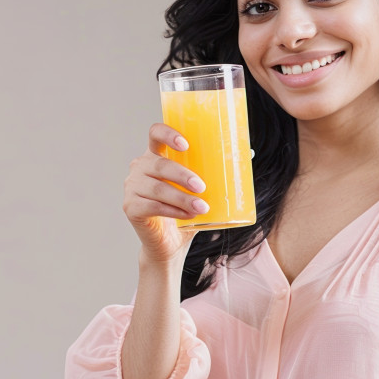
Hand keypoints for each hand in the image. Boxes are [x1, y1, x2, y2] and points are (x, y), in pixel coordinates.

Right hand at [122, 123, 209, 264]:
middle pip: (159, 164)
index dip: (168, 134)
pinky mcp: (130, 207)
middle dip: (182, 175)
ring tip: (201, 207)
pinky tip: (186, 216)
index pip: (155, 133)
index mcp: (155, 155)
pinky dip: (171, 210)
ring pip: (157, 188)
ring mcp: (132, 187)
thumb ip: (217, 172)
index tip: (186, 145)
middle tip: (202, 186)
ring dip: (181, 197)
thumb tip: (248, 152)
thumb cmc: (186, 212)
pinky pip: (151, 206)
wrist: (169, 245)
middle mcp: (140, 167)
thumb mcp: (200, 190)